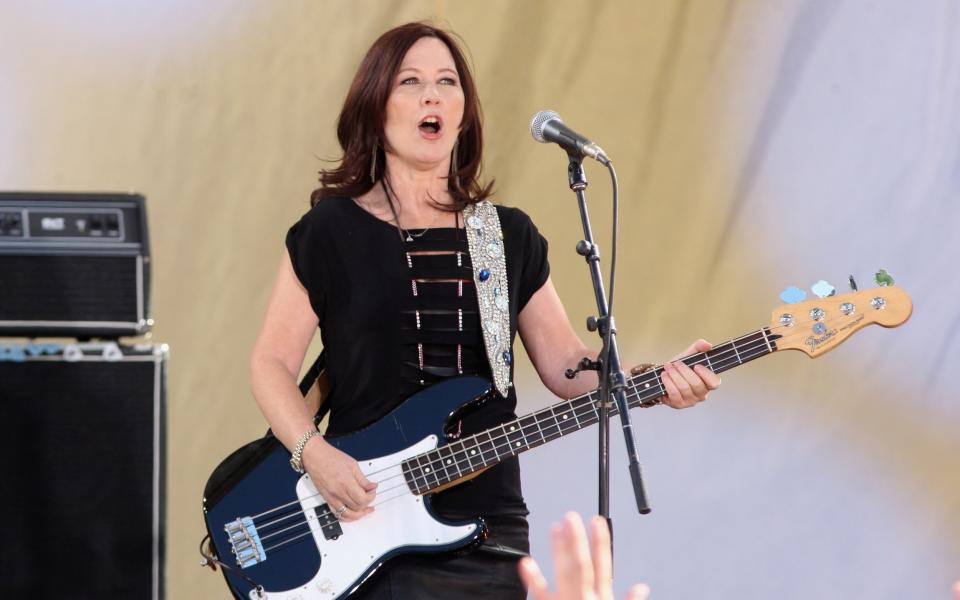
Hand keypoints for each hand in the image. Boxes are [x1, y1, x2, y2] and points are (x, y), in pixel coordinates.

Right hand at [302, 438, 375, 521]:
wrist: (315, 456)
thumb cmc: (330, 457)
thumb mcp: (352, 465)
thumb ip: (363, 479)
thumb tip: (372, 487)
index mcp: (346, 483)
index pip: (362, 499)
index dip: (371, 497)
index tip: (372, 491)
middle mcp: (338, 493)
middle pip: (356, 507)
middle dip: (366, 503)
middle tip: (369, 496)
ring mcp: (331, 498)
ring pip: (347, 515)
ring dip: (358, 514)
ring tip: (365, 510)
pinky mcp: (326, 499)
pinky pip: (337, 514)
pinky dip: (346, 516)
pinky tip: (352, 513)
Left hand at [519, 513, 649, 599]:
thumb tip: (641, 587)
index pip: (604, 566)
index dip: (601, 543)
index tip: (597, 521)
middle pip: (582, 566)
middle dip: (577, 541)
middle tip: (571, 517)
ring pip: (564, 574)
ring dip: (558, 551)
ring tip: (553, 527)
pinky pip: (541, 595)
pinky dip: (534, 579)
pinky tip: (526, 562)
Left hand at [658, 338, 720, 408]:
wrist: (663, 376)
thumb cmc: (680, 367)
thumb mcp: (689, 355)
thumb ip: (699, 347)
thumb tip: (708, 345)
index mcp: (708, 382)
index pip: (715, 383)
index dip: (706, 375)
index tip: (696, 365)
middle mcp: (702, 394)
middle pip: (697, 384)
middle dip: (684, 371)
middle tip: (676, 363)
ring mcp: (690, 401)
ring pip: (684, 388)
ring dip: (674, 375)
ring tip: (668, 367)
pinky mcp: (678, 404)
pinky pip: (674, 394)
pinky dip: (668, 383)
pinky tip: (664, 376)